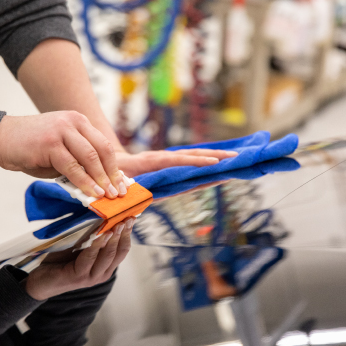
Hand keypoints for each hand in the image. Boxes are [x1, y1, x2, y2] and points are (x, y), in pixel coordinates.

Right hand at [0, 112, 126, 198]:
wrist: (0, 137)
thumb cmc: (31, 148)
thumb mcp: (60, 150)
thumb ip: (78, 161)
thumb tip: (100, 184)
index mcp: (79, 122)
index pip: (104, 145)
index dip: (115, 167)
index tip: (123, 184)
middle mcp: (73, 122)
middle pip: (102, 150)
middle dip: (112, 174)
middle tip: (119, 192)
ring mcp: (61, 130)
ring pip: (90, 157)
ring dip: (101, 179)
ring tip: (108, 195)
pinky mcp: (50, 142)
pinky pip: (72, 166)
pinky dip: (84, 181)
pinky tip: (91, 192)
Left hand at [25, 218, 134, 299]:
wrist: (41, 281)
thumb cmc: (61, 261)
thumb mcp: (82, 247)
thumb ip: (93, 237)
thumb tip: (103, 215)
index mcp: (106, 266)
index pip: (123, 249)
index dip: (129, 233)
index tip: (132, 217)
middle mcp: (102, 273)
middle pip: (119, 252)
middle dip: (124, 233)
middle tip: (128, 218)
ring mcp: (92, 276)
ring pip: (108, 255)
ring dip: (113, 238)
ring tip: (117, 224)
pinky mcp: (79, 276)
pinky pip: (90, 257)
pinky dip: (96, 245)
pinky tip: (100, 234)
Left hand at [115, 149, 237, 176]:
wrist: (110, 160)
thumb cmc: (115, 173)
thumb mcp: (119, 178)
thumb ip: (127, 186)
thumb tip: (131, 190)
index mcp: (152, 162)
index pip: (177, 161)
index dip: (195, 162)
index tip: (213, 163)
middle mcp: (163, 158)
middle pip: (191, 155)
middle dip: (213, 156)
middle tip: (235, 157)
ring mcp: (167, 159)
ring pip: (192, 155)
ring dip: (213, 156)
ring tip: (234, 157)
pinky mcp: (169, 162)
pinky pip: (188, 159)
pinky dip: (204, 160)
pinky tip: (219, 162)